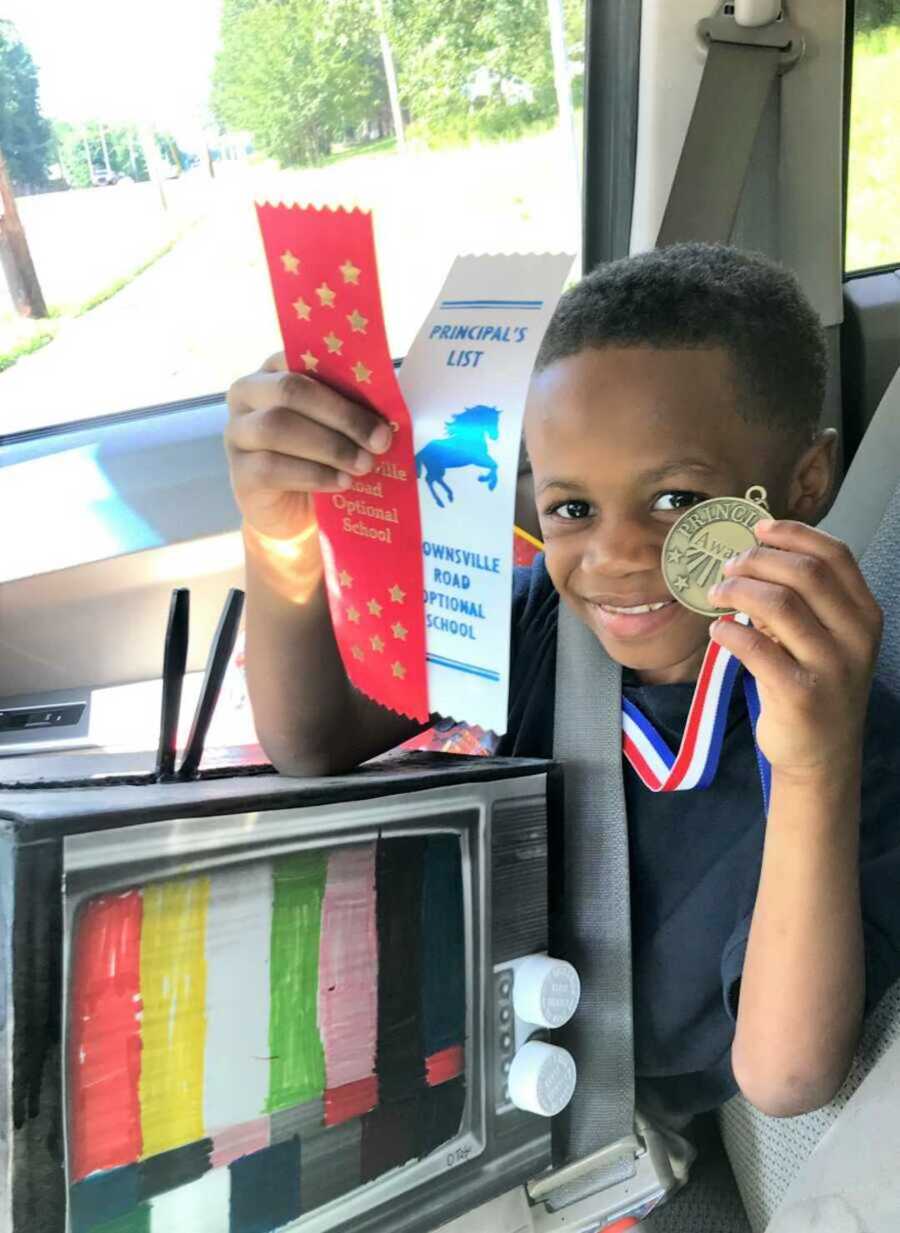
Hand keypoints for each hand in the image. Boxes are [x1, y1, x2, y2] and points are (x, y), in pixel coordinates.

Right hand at [225, 352, 393, 539]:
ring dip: (329, 447)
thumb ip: (355, 406)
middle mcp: (247, 394)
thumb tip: (392, 405)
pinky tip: (341, 483)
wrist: (296, 514)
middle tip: (379, 440)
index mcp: (274, 369)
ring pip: (277, 427)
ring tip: (364, 465)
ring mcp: (237, 434)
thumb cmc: (321, 458)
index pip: (303, 356)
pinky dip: (313, 475)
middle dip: (342, 415)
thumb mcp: (339, 427)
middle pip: (290, 389)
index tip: (383, 402)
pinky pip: (271, 467)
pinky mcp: (240, 473)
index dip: (346, 376)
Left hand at [707, 520, 882, 780]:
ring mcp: (831, 666)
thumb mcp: (828, 639)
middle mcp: (855, 637)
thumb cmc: (816, 685)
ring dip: (738, 590)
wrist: (822, 755)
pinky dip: (729, 631)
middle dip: (758, 560)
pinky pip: (756, 647)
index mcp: (864, 614)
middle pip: (804, 573)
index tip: (759, 528)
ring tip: (717, 594)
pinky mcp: (800, 694)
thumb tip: (757, 554)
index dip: (794, 534)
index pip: (835, 555)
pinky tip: (719, 630)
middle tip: (727, 566)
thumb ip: (806, 601)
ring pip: (779, 604)